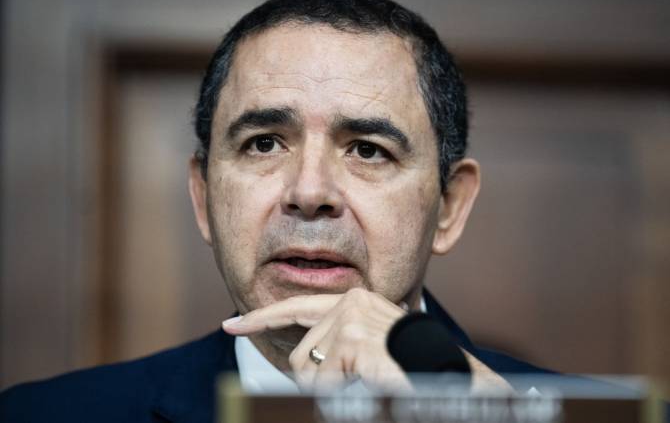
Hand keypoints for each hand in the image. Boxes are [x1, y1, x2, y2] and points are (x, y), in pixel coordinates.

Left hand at [222, 288, 411, 391]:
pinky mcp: (351, 338)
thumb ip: (340, 345)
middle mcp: (349, 302)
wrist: (447, 374)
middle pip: (300, 354)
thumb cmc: (410, 365)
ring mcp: (350, 318)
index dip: (262, 318)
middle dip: (315, 381)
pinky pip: (324, 381)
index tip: (231, 325)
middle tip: (353, 385)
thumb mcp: (370, 348)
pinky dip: (340, 395)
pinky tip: (368, 383)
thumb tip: (306, 368)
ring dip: (331, 390)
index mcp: (353, 302)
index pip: (297, 308)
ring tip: (367, 382)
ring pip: (308, 370)